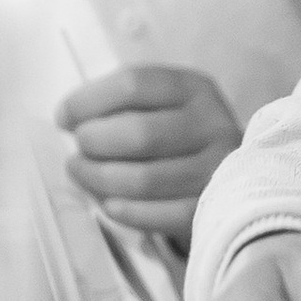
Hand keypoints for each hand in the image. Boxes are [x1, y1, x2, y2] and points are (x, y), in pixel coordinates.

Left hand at [59, 63, 242, 245]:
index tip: (63, 118)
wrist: (237, 181)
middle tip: (77, 150)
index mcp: (194, 88)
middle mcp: (211, 124)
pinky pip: (161, 215)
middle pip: (139, 133)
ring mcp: (216, 168)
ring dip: (100, 179)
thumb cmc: (179, 138)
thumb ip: (120, 104)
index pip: (134, 85)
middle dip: (94, 142)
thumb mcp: (162, 105)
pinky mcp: (212, 208)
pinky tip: (109, 205)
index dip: (89, 101)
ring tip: (81, 173)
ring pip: (145, 179)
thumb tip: (67, 118)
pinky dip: (128, 212)